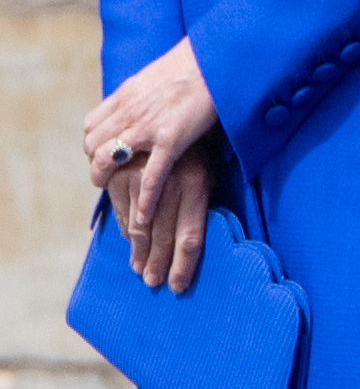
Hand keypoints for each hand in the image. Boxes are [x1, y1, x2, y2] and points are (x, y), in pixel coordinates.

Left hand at [83, 38, 219, 239]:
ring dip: (106, 180)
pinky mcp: (171, 139)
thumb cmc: (197, 61)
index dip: (95, 143)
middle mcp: (129, 112)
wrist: (218, 57)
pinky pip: (151, 175)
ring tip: (115, 191)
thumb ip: (146, 91)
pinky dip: (145, 198)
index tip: (107, 152)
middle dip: (96, 164)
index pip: (92, 126)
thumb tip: (146, 99)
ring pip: (108, 160)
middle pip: (93, 146)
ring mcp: (147, 127)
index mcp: (126, 95)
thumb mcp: (158, 74)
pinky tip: (144, 216)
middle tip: (111, 174)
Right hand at [107, 147, 213, 291]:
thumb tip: (188, 240)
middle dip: (158, 263)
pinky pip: (122, 210)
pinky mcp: (121, 174)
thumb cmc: (199, 143)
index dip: (184, 265)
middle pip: (164, 236)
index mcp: (198, 185)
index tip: (177, 286)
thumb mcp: (209, 169)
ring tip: (139, 269)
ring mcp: (144, 180)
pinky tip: (130, 241)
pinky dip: (125, 228)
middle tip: (153, 282)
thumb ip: (198, 201)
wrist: (177, 101)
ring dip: (139, 252)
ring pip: (139, 227)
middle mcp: (170, 185)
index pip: (191, 235)